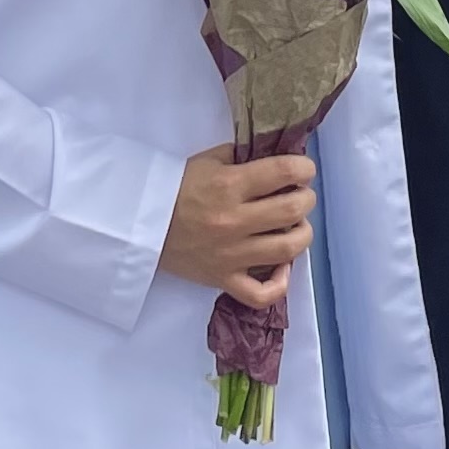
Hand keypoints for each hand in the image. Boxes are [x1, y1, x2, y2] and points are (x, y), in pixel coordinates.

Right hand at [159, 146, 313, 307]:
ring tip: (295, 226)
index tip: (304, 169)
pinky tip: (281, 266)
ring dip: (301, 234)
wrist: (142, 223)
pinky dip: (280, 283)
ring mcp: (231, 255)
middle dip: (306, 199)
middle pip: (292, 210)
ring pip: (287, 250)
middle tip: (300, 195)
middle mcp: (234, 220)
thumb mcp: (208, 160)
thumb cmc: (176, 187)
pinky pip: (261, 293)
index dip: (304, 168)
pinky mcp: (223, 279)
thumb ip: (242, 156)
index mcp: (229, 185)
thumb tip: (275, 156)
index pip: (283, 172)